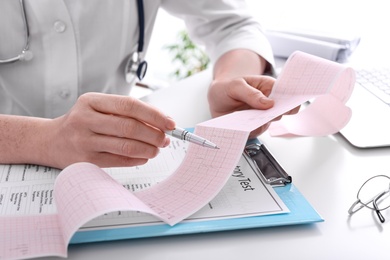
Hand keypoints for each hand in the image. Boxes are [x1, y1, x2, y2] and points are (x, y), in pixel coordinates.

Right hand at [46, 92, 174, 167]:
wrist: (51, 140)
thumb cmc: (82, 122)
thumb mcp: (98, 108)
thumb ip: (126, 112)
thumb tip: (160, 123)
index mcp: (91, 101)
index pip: (129, 105)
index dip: (154, 115)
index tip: (170, 122)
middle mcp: (85, 119)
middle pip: (129, 126)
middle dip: (154, 134)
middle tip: (165, 139)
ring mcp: (84, 140)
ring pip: (125, 145)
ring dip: (148, 149)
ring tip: (156, 149)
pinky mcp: (85, 160)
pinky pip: (118, 161)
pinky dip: (136, 160)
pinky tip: (144, 157)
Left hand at [208, 75, 298, 136]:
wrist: (217, 98)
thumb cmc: (227, 88)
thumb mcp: (235, 86)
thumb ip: (250, 93)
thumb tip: (269, 103)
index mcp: (268, 87)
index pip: (285, 93)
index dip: (290, 100)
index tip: (289, 106)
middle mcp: (268, 103)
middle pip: (280, 111)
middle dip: (276, 114)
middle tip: (268, 115)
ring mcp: (261, 116)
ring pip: (268, 124)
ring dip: (260, 124)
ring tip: (249, 121)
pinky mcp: (253, 127)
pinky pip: (255, 132)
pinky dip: (249, 131)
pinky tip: (241, 128)